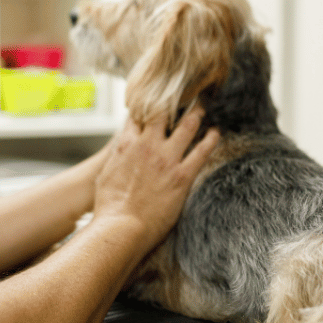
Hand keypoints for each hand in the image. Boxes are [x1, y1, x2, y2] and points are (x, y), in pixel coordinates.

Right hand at [94, 108, 218, 250]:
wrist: (120, 229)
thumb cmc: (110, 208)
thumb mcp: (106, 176)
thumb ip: (117, 158)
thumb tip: (121, 152)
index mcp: (126, 145)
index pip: (139, 114)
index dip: (150, 104)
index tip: (159, 99)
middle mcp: (147, 146)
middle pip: (164, 112)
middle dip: (175, 100)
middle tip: (186, 93)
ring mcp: (166, 159)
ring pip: (188, 125)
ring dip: (198, 113)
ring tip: (204, 105)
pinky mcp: (182, 176)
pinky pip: (202, 151)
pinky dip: (211, 139)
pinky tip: (216, 132)